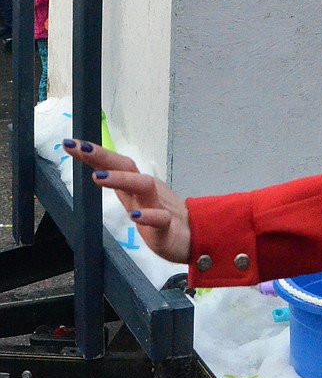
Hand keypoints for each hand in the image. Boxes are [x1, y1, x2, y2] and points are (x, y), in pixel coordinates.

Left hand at [62, 139, 191, 263]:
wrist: (193, 234)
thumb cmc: (160, 215)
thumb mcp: (136, 199)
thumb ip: (120, 184)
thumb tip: (96, 169)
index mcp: (135, 184)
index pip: (114, 164)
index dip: (93, 154)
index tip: (70, 143)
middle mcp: (145, 190)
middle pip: (126, 167)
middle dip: (103, 156)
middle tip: (82, 147)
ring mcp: (157, 205)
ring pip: (142, 186)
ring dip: (120, 179)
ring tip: (98, 176)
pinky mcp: (166, 227)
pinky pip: (159, 218)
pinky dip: (148, 216)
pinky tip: (134, 216)